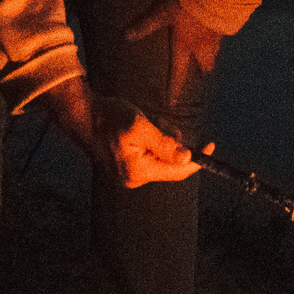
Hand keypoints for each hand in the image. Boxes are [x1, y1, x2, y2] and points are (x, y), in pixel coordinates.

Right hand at [41, 78, 200, 189]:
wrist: (84, 116)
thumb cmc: (110, 117)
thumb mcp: (141, 127)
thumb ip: (165, 144)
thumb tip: (187, 158)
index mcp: (138, 172)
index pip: (177, 171)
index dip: (196, 160)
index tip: (210, 145)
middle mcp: (134, 178)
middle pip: (170, 162)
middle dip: (171, 141)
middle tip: (160, 122)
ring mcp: (129, 173)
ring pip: (161, 156)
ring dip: (161, 137)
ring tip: (146, 122)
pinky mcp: (127, 165)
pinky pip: (150, 154)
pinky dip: (152, 140)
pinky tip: (140, 128)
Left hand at [122, 0, 223, 110]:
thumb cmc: (186, 4)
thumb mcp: (162, 12)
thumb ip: (145, 25)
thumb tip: (126, 35)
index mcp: (185, 46)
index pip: (178, 72)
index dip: (175, 88)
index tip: (173, 102)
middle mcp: (202, 45)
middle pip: (205, 64)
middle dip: (204, 69)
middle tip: (203, 72)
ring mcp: (216, 34)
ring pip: (216, 51)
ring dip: (213, 55)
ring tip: (212, 55)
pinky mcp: (225, 22)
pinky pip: (223, 35)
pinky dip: (219, 36)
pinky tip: (219, 30)